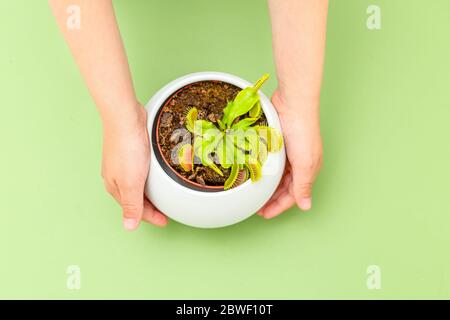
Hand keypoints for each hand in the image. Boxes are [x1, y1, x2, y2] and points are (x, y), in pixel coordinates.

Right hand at [101, 102, 167, 229]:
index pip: (134, 210)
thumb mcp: (131, 182)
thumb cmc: (126, 149)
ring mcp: (122, 165)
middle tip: (166, 211)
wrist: (125, 118)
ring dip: (150, 194)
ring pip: (138, 186)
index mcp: (114, 188)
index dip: (151, 218)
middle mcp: (116, 178)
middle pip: (135, 199)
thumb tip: (128, 227)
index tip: (165, 222)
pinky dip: (150, 180)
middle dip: (150, 208)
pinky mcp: (130, 153)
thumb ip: (132, 205)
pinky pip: (141, 173)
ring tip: (164, 197)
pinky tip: (157, 177)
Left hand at [258, 90, 322, 218]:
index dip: (279, 207)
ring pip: (276, 177)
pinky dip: (264, 172)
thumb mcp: (305, 163)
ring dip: (267, 187)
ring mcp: (288, 154)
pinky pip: (271, 164)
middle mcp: (299, 163)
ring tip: (254, 194)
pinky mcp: (278, 144)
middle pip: (284, 188)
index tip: (264, 215)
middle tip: (256, 208)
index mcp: (308, 170)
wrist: (292, 103)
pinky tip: (255, 175)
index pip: (293, 196)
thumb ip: (303, 185)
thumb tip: (306, 206)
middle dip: (271, 200)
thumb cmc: (303, 131)